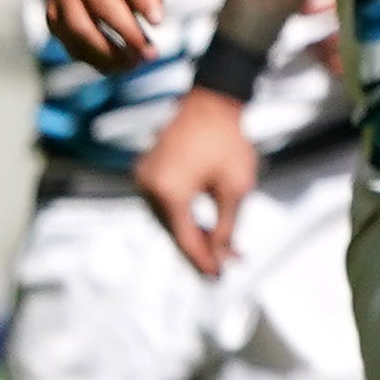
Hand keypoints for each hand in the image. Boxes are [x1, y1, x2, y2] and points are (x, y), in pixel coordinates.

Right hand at [43, 0, 168, 72]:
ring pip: (80, 27)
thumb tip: (155, 19)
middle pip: (101, 4)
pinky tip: (115, 66)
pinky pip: (70, 42)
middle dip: (127, 32)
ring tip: (133, 63)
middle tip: (150, 53)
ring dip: (108, 52)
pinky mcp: (53, 16)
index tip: (158, 21)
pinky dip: (94, 58)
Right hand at [135, 88, 262, 275]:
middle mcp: (148, 186)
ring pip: (168, 220)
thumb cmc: (226, 140)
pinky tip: (204, 225)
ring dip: (194, 233)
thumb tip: (220, 252)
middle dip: (201, 249)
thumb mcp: (235, 187)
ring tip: (222, 246)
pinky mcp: (147, 169)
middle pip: (173, 232)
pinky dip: (183, 215)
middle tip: (226, 263)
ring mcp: (144, 177)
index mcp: (169, 192)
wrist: (212, 103)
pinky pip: (164, 203)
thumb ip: (226, 225)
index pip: (185, 239)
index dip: (202, 260)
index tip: (217, 276)